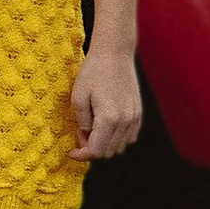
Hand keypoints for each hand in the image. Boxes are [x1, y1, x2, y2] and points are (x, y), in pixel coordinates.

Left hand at [67, 43, 142, 165]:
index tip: (71, 153)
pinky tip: (106, 125)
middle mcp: (125, 121)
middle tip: (81, 130)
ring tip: (93, 124)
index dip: (82, 156)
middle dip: (92, 147)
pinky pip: (128, 137)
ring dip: (104, 143)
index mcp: (109, 118)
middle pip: (108, 152)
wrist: (115, 53)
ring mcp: (134, 118)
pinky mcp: (138, 113)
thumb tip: (87, 137)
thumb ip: (82, 123)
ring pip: (119, 147)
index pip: (96, 151)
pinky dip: (116, 138)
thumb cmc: (93, 72)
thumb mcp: (78, 97)